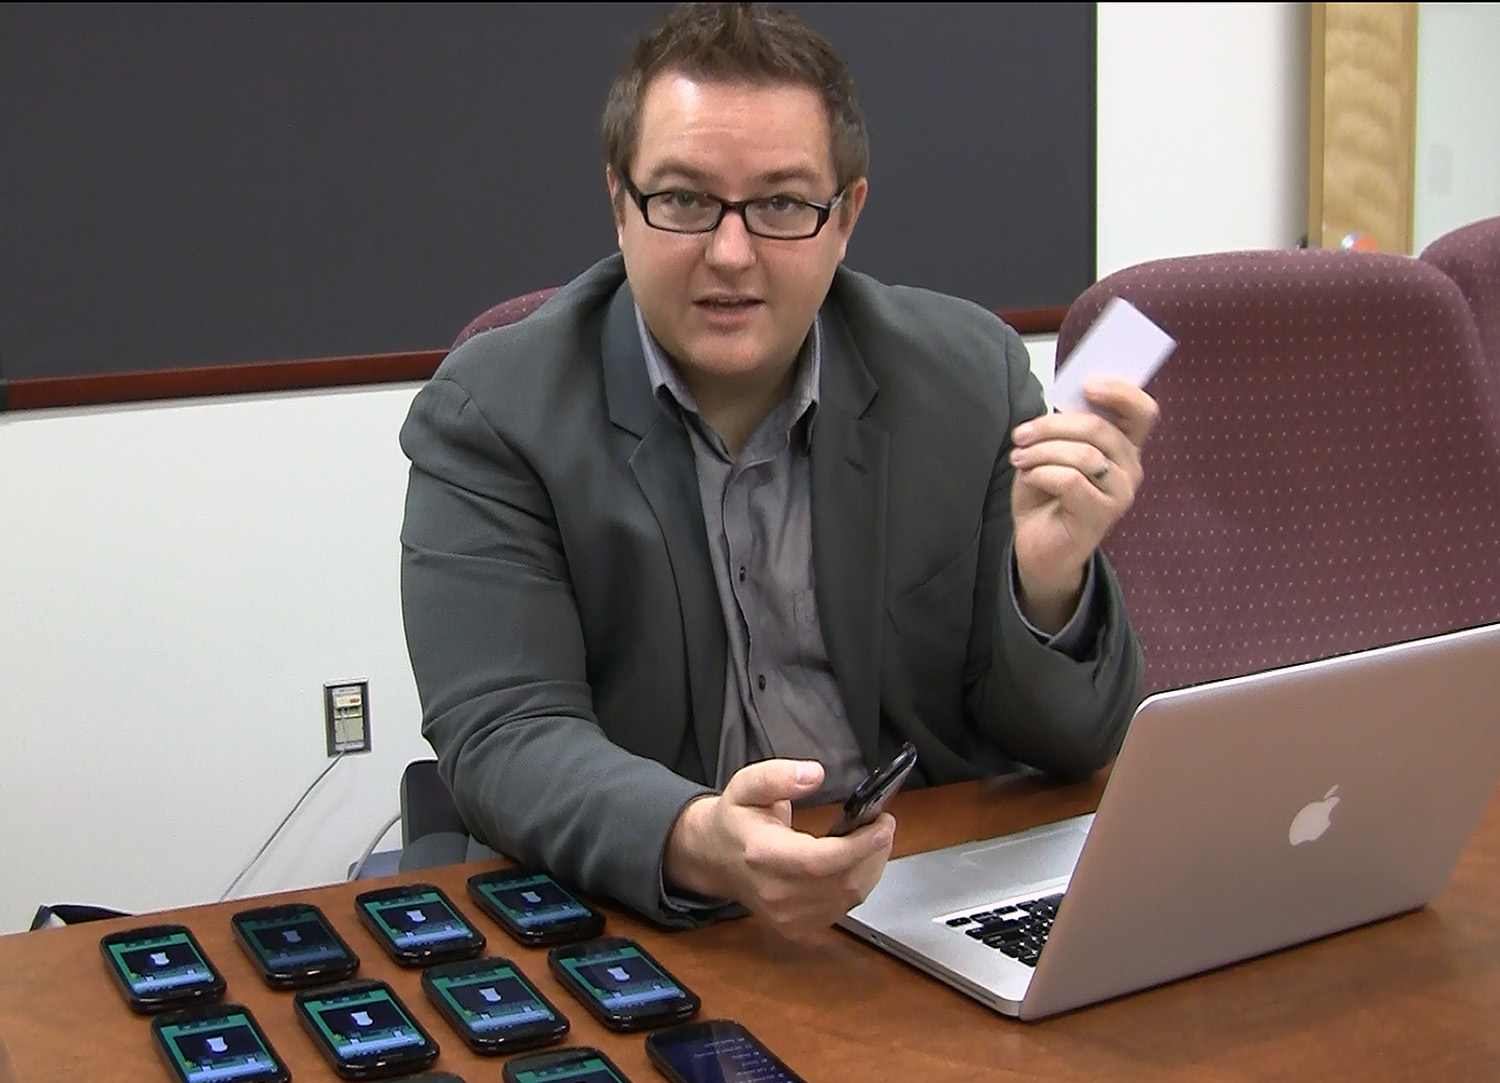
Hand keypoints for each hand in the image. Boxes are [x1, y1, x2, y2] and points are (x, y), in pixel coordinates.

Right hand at [663, 759, 895, 942]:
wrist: (715, 859)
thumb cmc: (735, 820)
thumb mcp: (747, 784)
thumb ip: (779, 776)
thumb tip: (814, 775)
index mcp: (762, 854)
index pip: (819, 860)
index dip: (858, 846)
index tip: (883, 825)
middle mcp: (775, 891)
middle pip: (843, 882)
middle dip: (874, 852)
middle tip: (884, 824)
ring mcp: (786, 915)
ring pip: (849, 897)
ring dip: (871, 868)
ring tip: (874, 840)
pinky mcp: (796, 927)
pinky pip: (843, 909)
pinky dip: (859, 884)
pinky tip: (857, 863)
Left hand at [1008, 380, 1159, 631]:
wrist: (1039, 545)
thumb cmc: (1047, 493)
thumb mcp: (1054, 451)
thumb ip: (1066, 427)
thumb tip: (1063, 402)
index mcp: (1123, 446)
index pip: (1141, 412)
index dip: (1121, 392)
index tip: (1087, 385)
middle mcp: (1130, 468)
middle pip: (1100, 429)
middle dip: (1053, 426)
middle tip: (1021, 434)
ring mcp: (1120, 494)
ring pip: (1084, 455)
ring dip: (1042, 451)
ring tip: (1018, 458)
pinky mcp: (1102, 516)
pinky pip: (1071, 481)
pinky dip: (1042, 473)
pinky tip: (1028, 476)